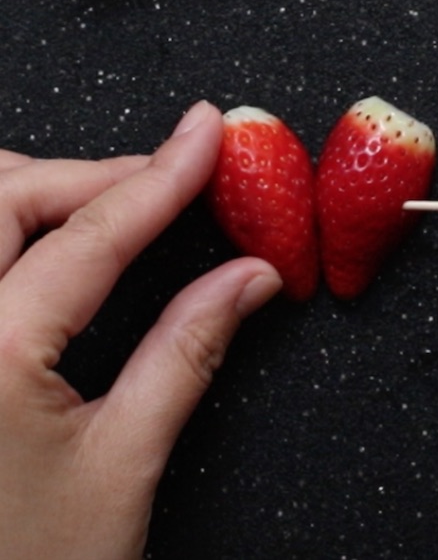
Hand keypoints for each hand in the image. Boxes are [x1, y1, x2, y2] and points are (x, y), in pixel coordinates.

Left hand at [0, 100, 281, 559]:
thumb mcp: (121, 465)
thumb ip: (187, 352)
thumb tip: (248, 276)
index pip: (91, 232)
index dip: (161, 176)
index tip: (204, 136)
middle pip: (10, 191)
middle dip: (94, 171)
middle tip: (167, 177)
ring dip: (39, 186)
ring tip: (113, 202)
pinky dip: (8, 221)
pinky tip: (46, 239)